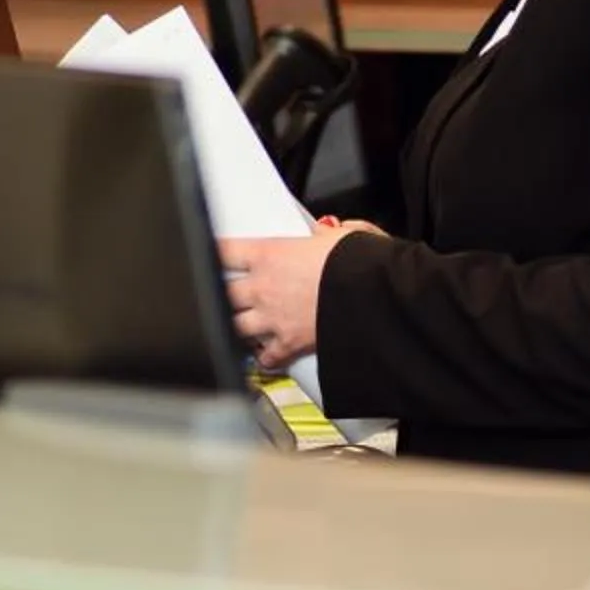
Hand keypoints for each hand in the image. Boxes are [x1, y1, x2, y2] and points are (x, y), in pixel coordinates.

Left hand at [218, 224, 371, 372]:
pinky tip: (266, 353)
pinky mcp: (289, 344)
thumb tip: (325, 232)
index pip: (225, 251)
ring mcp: (273, 318)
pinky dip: (264, 357)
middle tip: (230, 291)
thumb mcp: (344, 235)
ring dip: (237, 325)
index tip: (213, 254)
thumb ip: (327, 233)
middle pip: (221, 292)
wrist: (376, 298)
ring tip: (243, 322)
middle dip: (222, 293)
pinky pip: (265, 357)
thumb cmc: (360, 264)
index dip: (216, 252)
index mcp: (270, 254)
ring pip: (235, 327)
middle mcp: (264, 287)